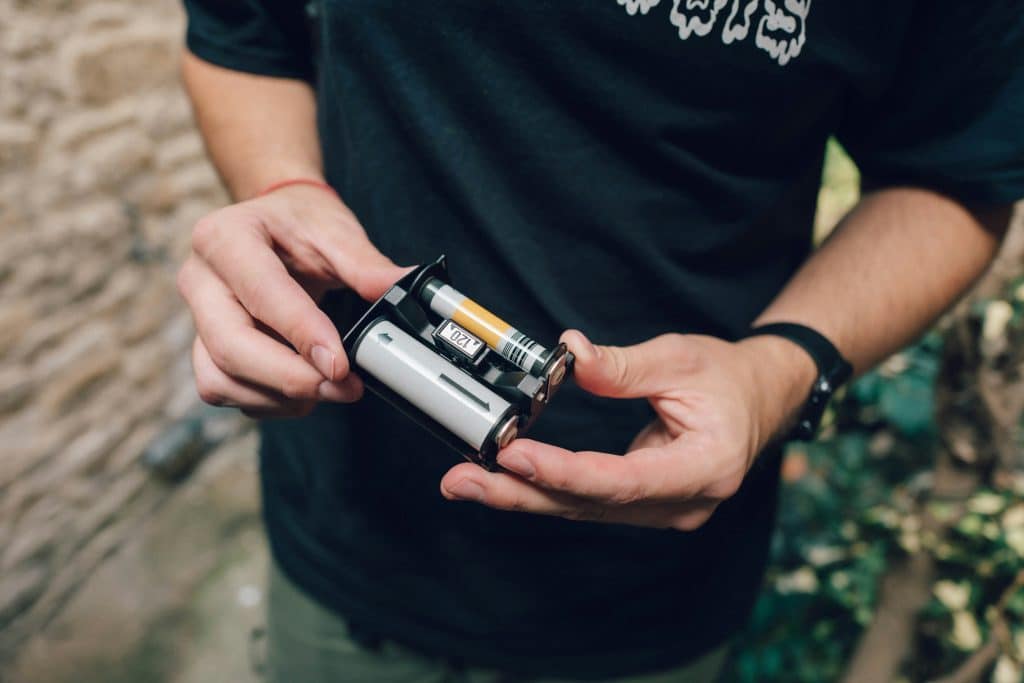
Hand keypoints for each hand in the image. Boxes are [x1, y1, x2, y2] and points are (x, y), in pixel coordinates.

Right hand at [176, 183, 406, 416]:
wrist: (273, 224)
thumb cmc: (298, 223)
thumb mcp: (335, 230)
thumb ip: (367, 265)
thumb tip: (403, 290)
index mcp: (224, 237)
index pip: (261, 292)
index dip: (301, 333)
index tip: (339, 363)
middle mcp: (200, 280)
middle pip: (230, 346)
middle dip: (291, 378)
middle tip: (343, 388)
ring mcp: (197, 319)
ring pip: (220, 379)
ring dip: (279, 396)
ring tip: (328, 388)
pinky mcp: (204, 349)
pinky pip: (225, 390)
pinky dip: (268, 401)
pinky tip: (304, 389)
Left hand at [440, 330, 815, 529]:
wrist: (762, 398)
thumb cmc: (729, 378)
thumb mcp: (681, 358)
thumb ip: (623, 366)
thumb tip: (570, 355)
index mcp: (706, 468)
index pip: (623, 481)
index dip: (565, 473)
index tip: (516, 457)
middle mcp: (683, 503)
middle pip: (591, 504)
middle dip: (521, 493)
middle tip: (461, 482)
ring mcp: (664, 510)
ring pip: (582, 509)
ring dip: (522, 495)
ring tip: (465, 482)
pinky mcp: (644, 504)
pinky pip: (587, 502)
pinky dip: (544, 490)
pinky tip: (502, 482)